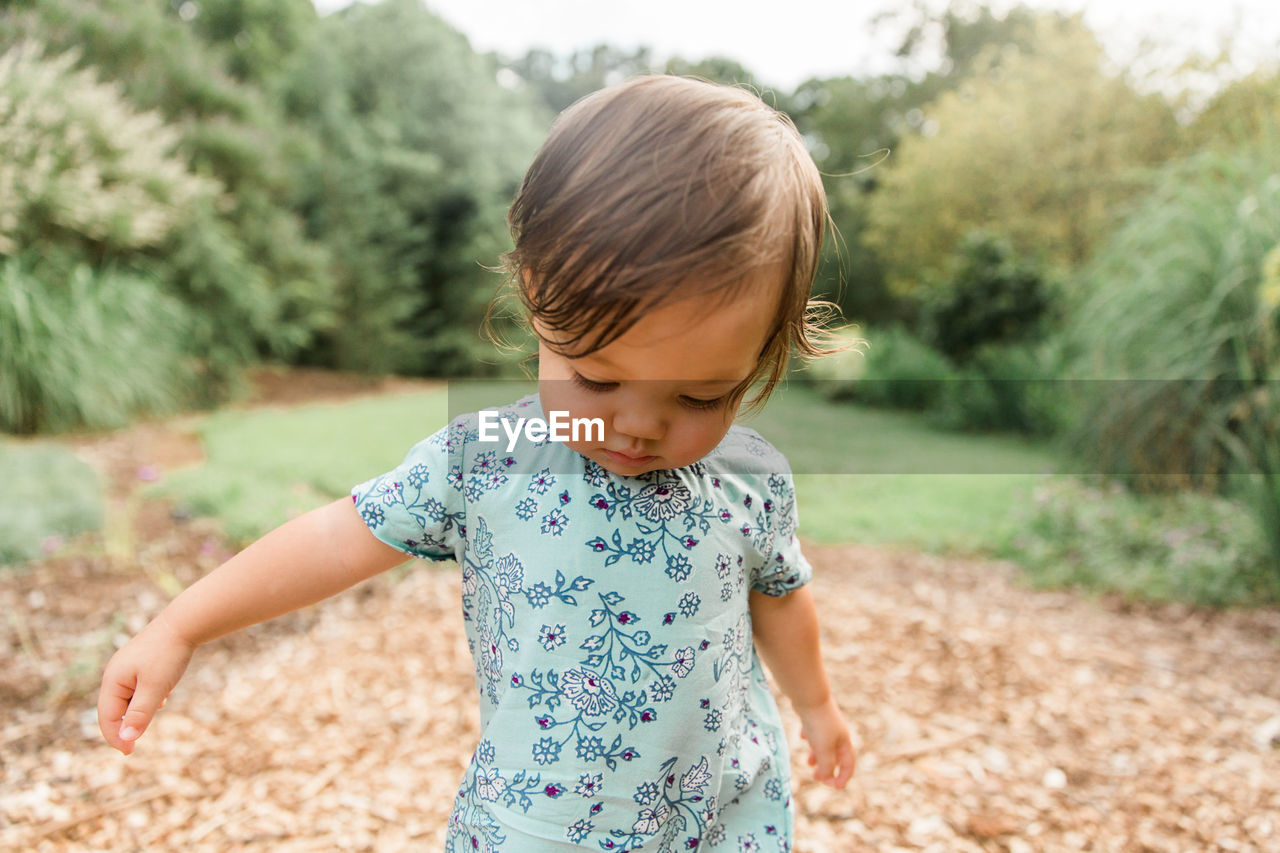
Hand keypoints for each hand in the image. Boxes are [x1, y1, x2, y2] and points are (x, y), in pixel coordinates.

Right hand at [97, 613, 195, 754]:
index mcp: (112, 680)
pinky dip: (149, 696)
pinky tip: (164, 695)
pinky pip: (139, 687)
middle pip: (114, 709)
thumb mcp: (154, 688)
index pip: (107, 717)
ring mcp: (127, 667)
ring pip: (128, 698)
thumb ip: (140, 714)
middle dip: (125, 726)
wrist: (184, 624)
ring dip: (139, 709)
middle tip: (134, 746)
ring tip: (158, 707)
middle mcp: (115, 673)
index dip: (116, 737)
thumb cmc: (168, 655)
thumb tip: (126, 737)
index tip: (129, 753)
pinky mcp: (141, 662)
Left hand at [796, 697, 855, 788]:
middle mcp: (837, 733)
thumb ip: (827, 766)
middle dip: (829, 769)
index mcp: (844, 742)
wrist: (809, 697)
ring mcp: (826, 725)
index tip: (835, 787)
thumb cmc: (819, 725)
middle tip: (817, 778)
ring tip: (809, 763)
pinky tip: (802, 736)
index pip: (849, 764)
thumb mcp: (824, 749)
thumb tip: (826, 777)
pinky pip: (814, 731)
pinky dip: (810, 738)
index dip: (844, 777)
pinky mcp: (814, 717)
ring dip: (818, 756)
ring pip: (824, 744)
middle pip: (836, 755)